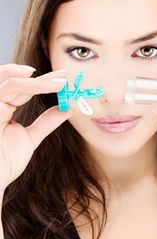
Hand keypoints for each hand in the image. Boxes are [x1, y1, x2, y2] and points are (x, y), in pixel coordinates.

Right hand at [0, 64, 71, 192]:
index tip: (64, 81)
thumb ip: (47, 122)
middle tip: (65, 76)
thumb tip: (67, 109)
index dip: (44, 83)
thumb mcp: (30, 138)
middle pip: (18, 80)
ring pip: (13, 80)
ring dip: (39, 81)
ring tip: (60, 82)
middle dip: (44, 78)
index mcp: (2, 107)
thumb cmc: (5, 162)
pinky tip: (44, 83)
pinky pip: (9, 87)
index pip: (24, 89)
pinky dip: (28, 84)